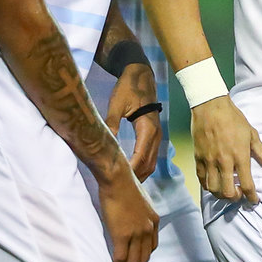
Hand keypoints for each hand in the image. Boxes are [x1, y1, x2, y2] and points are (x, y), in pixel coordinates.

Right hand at [95, 170, 158, 261]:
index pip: (152, 246)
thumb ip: (138, 212)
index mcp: (153, 220)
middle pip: (145, 256)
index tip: (132, 256)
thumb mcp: (140, 200)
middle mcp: (148, 228)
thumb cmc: (124, 183)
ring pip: (134, 260)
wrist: (117, 178)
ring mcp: (137, 233)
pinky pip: (120, 257)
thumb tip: (130, 218)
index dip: (141, 254)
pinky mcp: (123, 234)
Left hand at [104, 62, 162, 181]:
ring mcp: (157, 135)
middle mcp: (156, 135)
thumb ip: (111, 123)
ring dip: (140, 174)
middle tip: (119, 187)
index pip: (141, 157)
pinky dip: (142, 166)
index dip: (131, 171)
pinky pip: (151, 156)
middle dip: (136, 178)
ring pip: (152, 163)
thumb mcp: (117, 104)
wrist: (141, 74)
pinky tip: (131, 171)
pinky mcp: (154, 135)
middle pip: (149, 164)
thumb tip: (104, 141)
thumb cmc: (128, 87)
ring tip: (125, 184)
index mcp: (147, 128)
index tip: (118, 180)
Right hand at [191, 95, 261, 202]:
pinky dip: (208, 186)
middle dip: (235, 197)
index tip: (254, 200)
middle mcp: (224, 161)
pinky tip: (214, 183)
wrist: (210, 107)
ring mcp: (209, 161)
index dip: (252, 197)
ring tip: (226, 189)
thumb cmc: (234, 119)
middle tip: (239, 194)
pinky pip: (201, 179)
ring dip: (221, 194)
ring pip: (213, 189)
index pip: (247, 184)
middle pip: (228, 192)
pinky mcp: (198, 158)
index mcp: (240, 156)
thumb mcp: (252, 135)